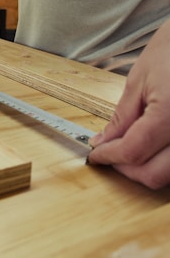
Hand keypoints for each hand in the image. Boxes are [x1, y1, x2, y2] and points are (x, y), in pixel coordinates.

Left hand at [88, 19, 169, 188]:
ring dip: (145, 170)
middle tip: (109, 155)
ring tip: (127, 151)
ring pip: (168, 176)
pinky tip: (150, 148)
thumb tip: (102, 142)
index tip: (95, 155)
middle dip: (125, 169)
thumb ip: (121, 117)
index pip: (132, 151)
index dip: (108, 156)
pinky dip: (161, 163)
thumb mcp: (139, 81)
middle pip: (153, 174)